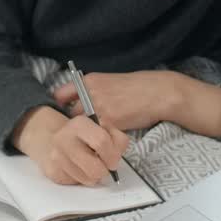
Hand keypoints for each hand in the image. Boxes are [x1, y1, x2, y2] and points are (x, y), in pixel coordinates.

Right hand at [11, 107, 128, 185]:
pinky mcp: (52, 171)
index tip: (114, 159)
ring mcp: (56, 156)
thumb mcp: (102, 128)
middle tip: (105, 167)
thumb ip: (117, 138)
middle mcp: (64, 138)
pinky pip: (76, 183)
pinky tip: (78, 168)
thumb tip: (116, 156)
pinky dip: (81, 179)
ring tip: (90, 166)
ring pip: (87, 179)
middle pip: (95, 168)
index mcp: (79, 124)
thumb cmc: (83, 136)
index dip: (112, 155)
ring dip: (94, 176)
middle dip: (104, 171)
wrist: (51, 140)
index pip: (101, 141)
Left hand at [52, 70, 181, 130]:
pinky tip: (106, 139)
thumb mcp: (111, 82)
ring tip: (93, 138)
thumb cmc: (138, 88)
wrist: (159, 92)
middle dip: (74, 124)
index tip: (63, 115)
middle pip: (70, 114)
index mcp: (90, 81)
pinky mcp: (109, 121)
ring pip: (82, 126)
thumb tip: (80, 106)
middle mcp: (90, 92)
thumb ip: (93, 92)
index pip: (60, 95)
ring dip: (86, 133)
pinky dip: (99, 139)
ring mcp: (98, 107)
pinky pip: (97, 134)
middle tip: (82, 131)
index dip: (60, 107)